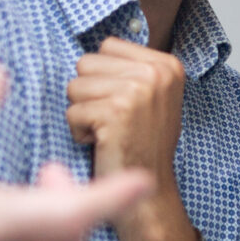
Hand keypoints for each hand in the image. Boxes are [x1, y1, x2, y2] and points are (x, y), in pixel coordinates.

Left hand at [66, 38, 196, 240]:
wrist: (150, 195)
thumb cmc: (142, 145)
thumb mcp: (151, 97)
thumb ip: (131, 68)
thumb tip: (97, 46)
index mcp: (167, 64)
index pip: (107, 46)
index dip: (104, 78)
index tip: (126, 106)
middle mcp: (156, 72)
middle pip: (87, 62)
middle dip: (90, 94)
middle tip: (115, 121)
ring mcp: (138, 90)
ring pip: (74, 86)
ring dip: (83, 113)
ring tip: (108, 131)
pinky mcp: (116, 112)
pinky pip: (72, 111)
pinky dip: (78, 132)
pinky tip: (102, 144)